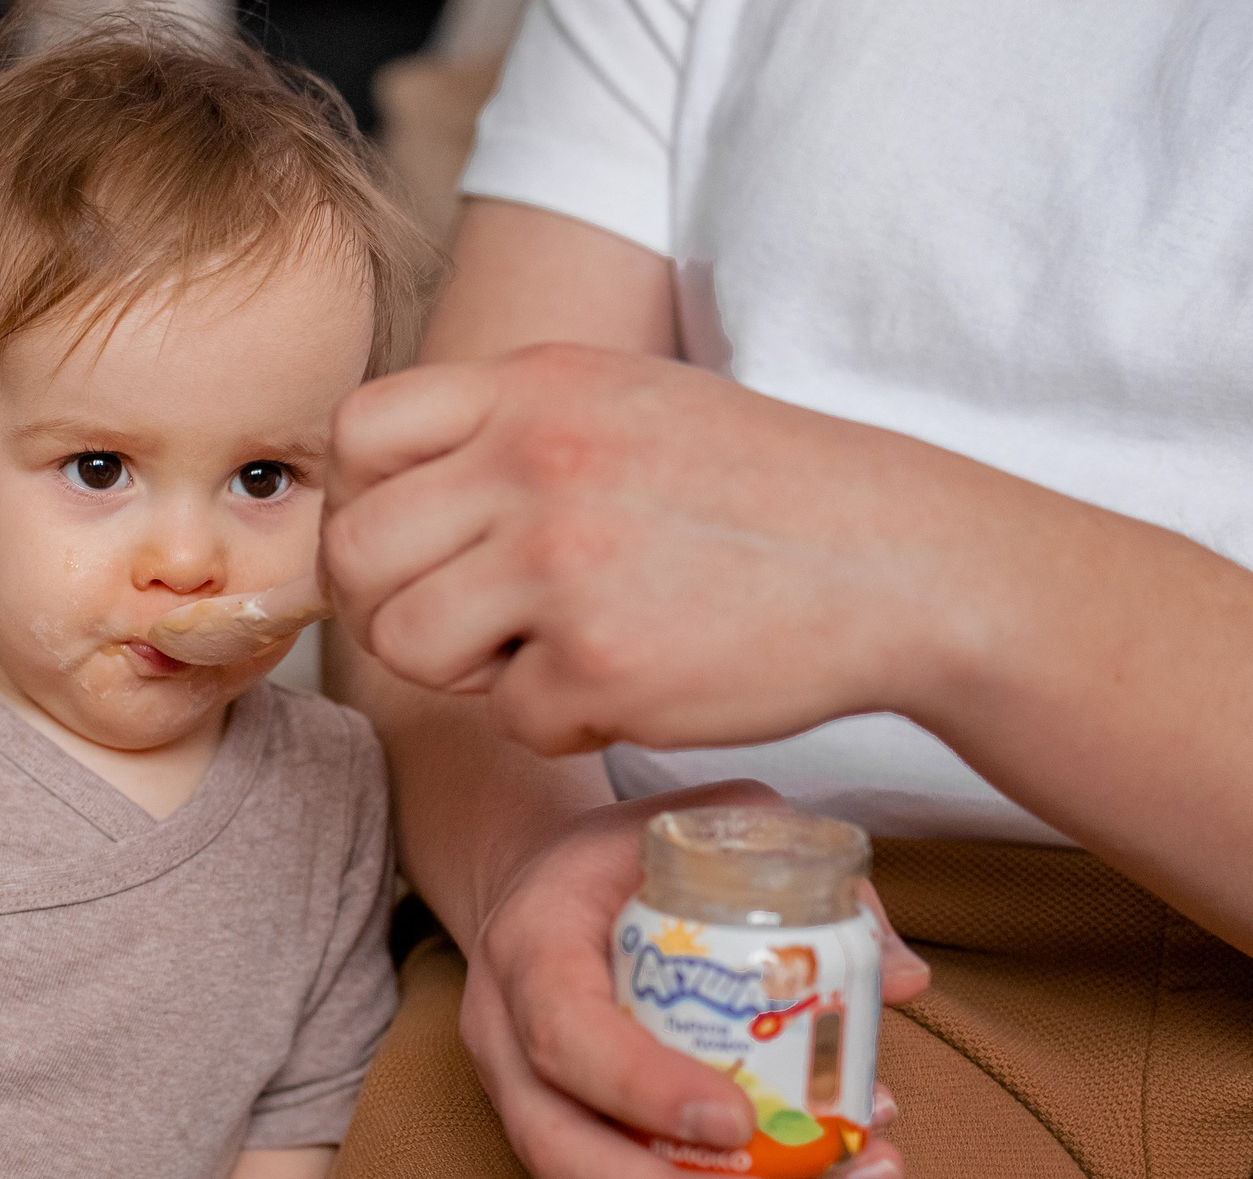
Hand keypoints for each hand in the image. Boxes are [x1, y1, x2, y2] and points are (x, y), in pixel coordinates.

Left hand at [323, 343, 1039, 756]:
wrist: (896, 561)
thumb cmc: (755, 488)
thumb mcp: (624, 401)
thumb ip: (502, 429)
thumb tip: (370, 493)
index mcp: (535, 385)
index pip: (357, 432)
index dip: (362, 503)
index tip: (416, 544)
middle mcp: (535, 461)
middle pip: (355, 555)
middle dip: (397, 604)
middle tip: (473, 623)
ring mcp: (563, 565)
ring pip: (405, 646)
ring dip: (467, 670)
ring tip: (551, 650)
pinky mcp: (600, 665)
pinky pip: (509, 719)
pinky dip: (562, 719)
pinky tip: (630, 681)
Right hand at [463, 780, 929, 1178]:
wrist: (542, 883)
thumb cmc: (627, 854)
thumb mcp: (709, 827)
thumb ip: (802, 877)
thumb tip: (898, 979)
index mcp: (532, 943)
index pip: (565, 1029)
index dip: (643, 1087)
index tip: (737, 1121)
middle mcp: (508, 1031)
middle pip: (558, 1148)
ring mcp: (522, 1091)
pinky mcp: (560, 1125)